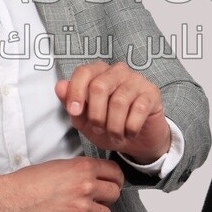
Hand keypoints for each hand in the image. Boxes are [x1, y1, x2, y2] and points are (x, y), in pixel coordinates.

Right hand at [0, 157, 124, 211]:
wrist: (11, 201)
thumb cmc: (28, 183)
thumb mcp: (58, 165)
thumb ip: (81, 170)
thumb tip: (96, 176)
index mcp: (81, 167)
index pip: (115, 171)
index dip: (115, 178)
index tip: (113, 181)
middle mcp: (85, 187)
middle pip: (115, 193)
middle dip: (107, 196)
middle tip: (98, 197)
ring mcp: (81, 208)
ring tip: (81, 211)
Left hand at [55, 61, 171, 164]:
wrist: (137, 140)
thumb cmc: (108, 126)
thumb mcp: (84, 120)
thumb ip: (71, 103)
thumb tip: (60, 86)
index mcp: (98, 73)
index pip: (83, 72)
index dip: (75, 92)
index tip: (74, 112)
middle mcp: (118, 71)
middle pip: (99, 87)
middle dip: (96, 115)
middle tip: (99, 130)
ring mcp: (136, 80)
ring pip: (118, 101)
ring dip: (114, 126)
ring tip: (115, 136)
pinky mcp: (152, 93)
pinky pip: (138, 109)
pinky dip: (130, 127)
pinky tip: (129, 133)